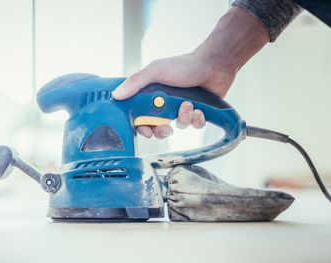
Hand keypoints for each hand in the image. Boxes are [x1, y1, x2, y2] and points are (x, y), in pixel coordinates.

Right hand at [111, 6, 268, 138]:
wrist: (214, 64)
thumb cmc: (184, 65)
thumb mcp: (155, 71)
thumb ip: (135, 82)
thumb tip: (116, 95)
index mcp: (151, 95)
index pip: (140, 117)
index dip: (141, 127)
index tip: (146, 130)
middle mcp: (165, 103)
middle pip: (157, 127)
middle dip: (162, 130)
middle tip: (166, 126)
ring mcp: (181, 108)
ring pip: (178, 126)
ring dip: (183, 118)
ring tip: (188, 105)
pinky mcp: (197, 112)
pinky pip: (194, 125)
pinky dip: (197, 119)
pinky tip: (199, 109)